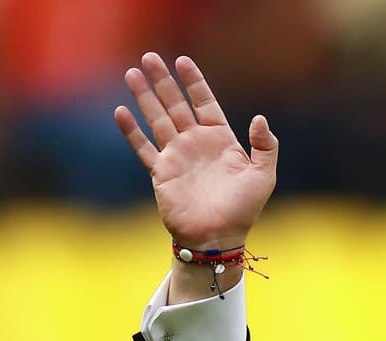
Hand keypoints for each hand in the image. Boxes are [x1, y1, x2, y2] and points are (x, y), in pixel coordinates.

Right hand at [115, 53, 277, 248]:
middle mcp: (196, 143)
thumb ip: (265, 146)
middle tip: (149, 57)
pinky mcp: (162, 173)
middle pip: (176, 104)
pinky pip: (144, 147)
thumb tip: (260, 118)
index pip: (204, 102)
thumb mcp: (263, 176)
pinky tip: (121, 112)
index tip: (182, 61)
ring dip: (145, 97)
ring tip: (132, 74)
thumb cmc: (244, 209)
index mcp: (220, 139)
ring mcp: (177, 156)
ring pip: (157, 119)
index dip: (194, 82)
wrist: (218, 237)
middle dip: (163, 81)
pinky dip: (132, 131)